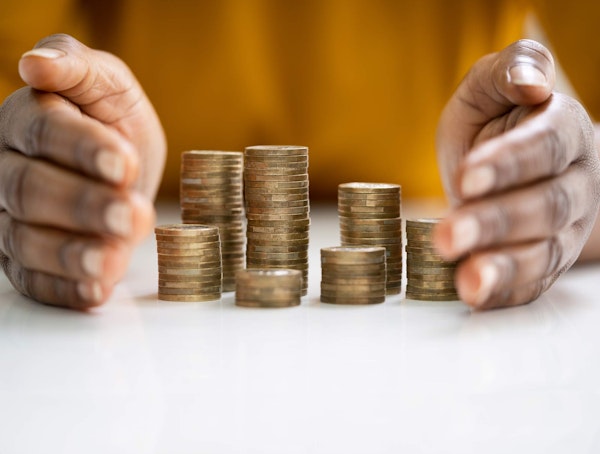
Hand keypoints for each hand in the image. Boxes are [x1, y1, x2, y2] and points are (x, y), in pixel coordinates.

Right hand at [0, 34, 165, 308]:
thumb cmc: (114, 120)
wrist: (123, 166)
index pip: (41, 131)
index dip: (80, 148)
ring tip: (112, 258)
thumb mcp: (109, 85)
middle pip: (28, 190)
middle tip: (130, 213)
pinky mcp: (29, 261)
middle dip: (82, 205)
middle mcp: (7, 171)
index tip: (122, 163)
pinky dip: (66, 290)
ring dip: (71, 253)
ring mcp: (13, 221)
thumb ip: (78, 69)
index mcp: (24, 121)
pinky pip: (36, 281)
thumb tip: (36, 63)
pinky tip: (95, 292)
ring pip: (25, 241)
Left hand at [434, 39, 599, 309]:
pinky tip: (475, 298)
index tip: (466, 177)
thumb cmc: (494, 121)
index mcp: (564, 131)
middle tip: (448, 236)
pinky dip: (505, 294)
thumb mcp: (491, 87)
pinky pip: (531, 284)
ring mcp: (563, 229)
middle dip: (496, 222)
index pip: (545, 147)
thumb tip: (532, 82)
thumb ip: (510, 70)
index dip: (509, 164)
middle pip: (546, 206)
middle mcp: (572, 184)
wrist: (503, 163)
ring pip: (544, 253)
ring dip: (504, 268)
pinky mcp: (543, 263)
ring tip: (467, 281)